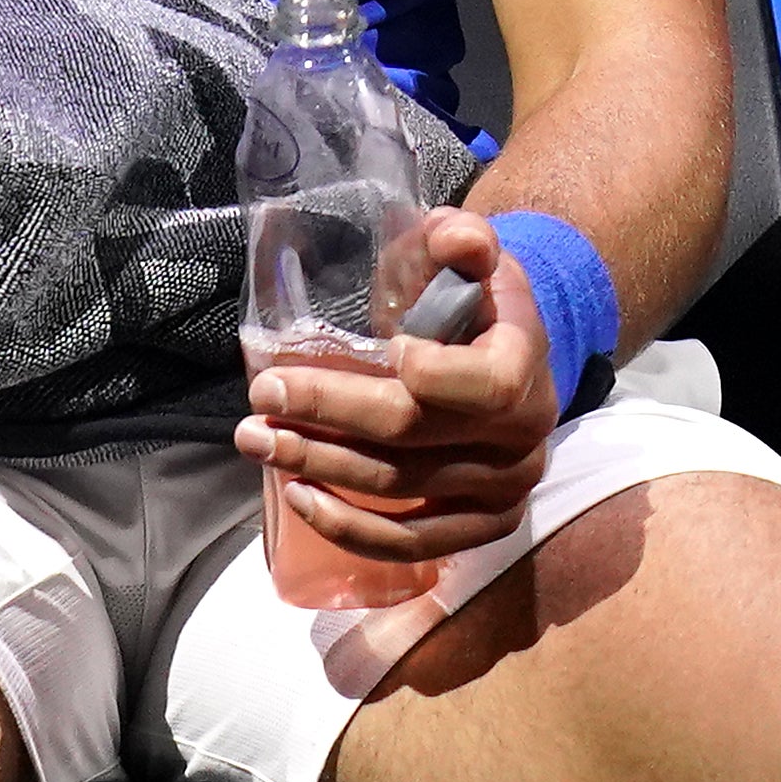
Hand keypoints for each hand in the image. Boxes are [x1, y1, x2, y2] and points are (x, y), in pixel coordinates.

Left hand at [238, 209, 560, 563]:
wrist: (499, 350)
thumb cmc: (463, 294)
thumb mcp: (457, 253)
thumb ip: (457, 238)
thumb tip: (461, 238)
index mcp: (523, 363)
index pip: (484, 384)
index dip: (432, 374)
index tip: (380, 349)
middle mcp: (523, 436)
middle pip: (414, 435)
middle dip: (327, 414)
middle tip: (261, 396)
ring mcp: (504, 489)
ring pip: (401, 490)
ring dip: (319, 466)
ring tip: (257, 440)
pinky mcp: (480, 525)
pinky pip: (415, 544)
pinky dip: (353, 529)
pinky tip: (300, 497)